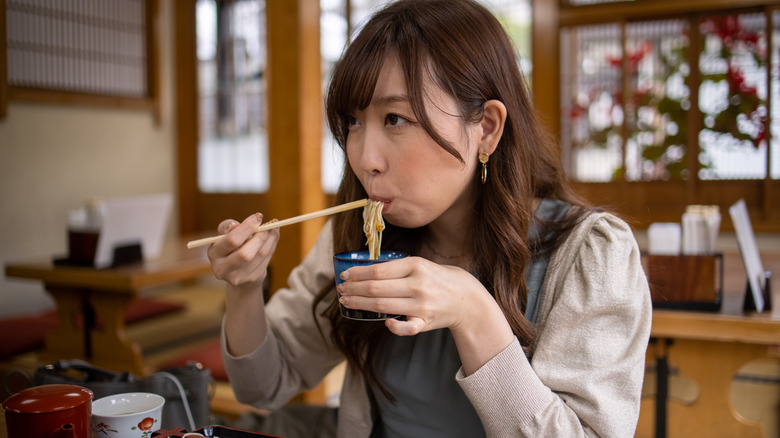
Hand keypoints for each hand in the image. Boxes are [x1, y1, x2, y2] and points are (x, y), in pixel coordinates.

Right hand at [207, 213, 279, 292]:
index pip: (232, 241)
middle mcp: (223, 268)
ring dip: (270, 238)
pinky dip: (273, 244)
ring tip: (273, 227)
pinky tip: (273, 235)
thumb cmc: (230, 247)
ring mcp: (239, 277)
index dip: (247, 227)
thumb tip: (234, 226)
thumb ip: (228, 227)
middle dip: (260, 236)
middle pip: (245, 254)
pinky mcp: (253, 278)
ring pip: (260, 255)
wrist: (236, 270)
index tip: (258, 217)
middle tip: (268, 224)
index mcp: (214, 253)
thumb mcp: (224, 235)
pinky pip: (267, 259)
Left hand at [336, 257, 492, 335]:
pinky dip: (393, 326)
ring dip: (360, 304)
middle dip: (353, 289)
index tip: (344, 275)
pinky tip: (383, 323)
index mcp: (415, 265)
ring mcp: (421, 305)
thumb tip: (364, 271)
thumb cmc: (437, 279)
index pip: (378, 270)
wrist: (466, 299)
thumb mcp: (420, 265)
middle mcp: (417, 284)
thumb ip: (397, 268)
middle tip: (340, 290)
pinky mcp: (426, 322)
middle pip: (376, 289)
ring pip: (382, 306)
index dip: (357, 274)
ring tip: (346, 301)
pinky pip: (406, 328)